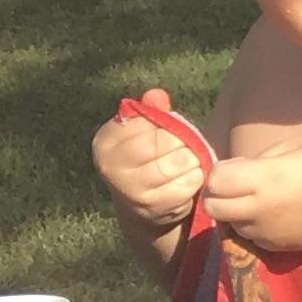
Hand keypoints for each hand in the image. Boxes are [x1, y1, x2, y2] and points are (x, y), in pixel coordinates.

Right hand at [95, 92, 209, 236]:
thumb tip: (157, 95)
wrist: (143, 204)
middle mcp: (111, 165)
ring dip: (191, 160)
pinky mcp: (153, 206)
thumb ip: (152, 112)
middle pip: (164, 141)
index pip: (148, 121)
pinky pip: (189, 182)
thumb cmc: (147, 158)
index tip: (167, 132)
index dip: (166, 125)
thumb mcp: (144, 132)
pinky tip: (187, 179)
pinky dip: (195, 178)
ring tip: (185, 163)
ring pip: (180, 161)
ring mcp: (130, 189)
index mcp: (106, 141)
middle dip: (181, 142)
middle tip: (182, 147)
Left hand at [189, 140, 301, 259]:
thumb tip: (238, 172)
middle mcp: (262, 209)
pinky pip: (253, 237)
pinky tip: (276, 214)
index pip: (215, 180)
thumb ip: (260, 159)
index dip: (222, 171)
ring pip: (232, 224)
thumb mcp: (298, 146)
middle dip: (221, 194)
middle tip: (240, 185)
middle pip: (214, 207)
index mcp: (266, 178)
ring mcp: (271, 232)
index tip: (239, 166)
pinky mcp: (282, 247)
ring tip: (262, 199)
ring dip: (237, 212)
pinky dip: (256, 226)